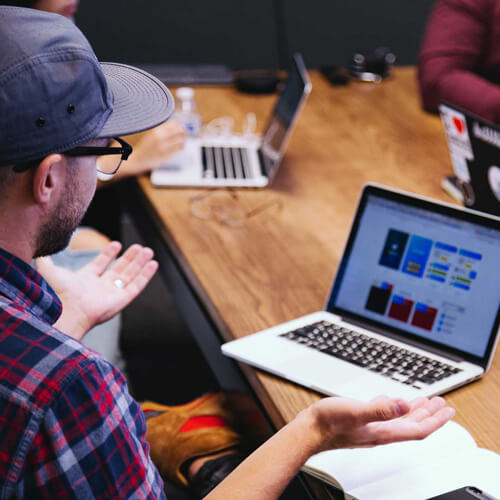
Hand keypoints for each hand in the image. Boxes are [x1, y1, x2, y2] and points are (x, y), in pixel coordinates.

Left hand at [36, 242, 158, 339]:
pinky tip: (153, 264)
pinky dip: (146, 275)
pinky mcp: (122, 300)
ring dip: (140, 263)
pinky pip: (137, 286)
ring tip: (148, 250)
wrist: (65, 311)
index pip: (100, 265)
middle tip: (139, 247)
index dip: (108, 254)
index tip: (117, 244)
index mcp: (85, 281)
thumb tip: (38, 246)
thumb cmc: (55, 294)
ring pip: (130, 276)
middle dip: (130, 258)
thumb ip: (46, 258)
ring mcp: (112, 294)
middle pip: (119, 269)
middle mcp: (100, 287)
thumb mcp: (49, 270)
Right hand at [99, 120, 186, 179]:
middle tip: (184, 132)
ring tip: (182, 139)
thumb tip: (175, 124)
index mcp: (156, 130)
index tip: (180, 126)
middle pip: (179, 131)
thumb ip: (162, 128)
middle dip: (184, 131)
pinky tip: (180, 146)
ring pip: (181, 140)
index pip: (174, 123)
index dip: (179, 124)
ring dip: (183, 139)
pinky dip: (181, 146)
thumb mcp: (152, 133)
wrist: (136, 159)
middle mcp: (160, 137)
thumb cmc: (144, 146)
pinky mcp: (166, 155)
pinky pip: (178, 149)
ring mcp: (163, 147)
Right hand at [304, 395, 454, 453]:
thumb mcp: (355, 411)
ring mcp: (371, 427)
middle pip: (412, 425)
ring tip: (424, 402)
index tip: (448, 410)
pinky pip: (384, 415)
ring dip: (415, 411)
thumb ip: (380, 409)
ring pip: (399, 420)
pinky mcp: (361, 421)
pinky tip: (391, 401)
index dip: (435, 420)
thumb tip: (404, 403)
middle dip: (429, 414)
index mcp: (383, 431)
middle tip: (441, 403)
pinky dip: (394, 408)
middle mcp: (380, 431)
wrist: (309, 431)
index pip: (417, 429)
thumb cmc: (328, 424)